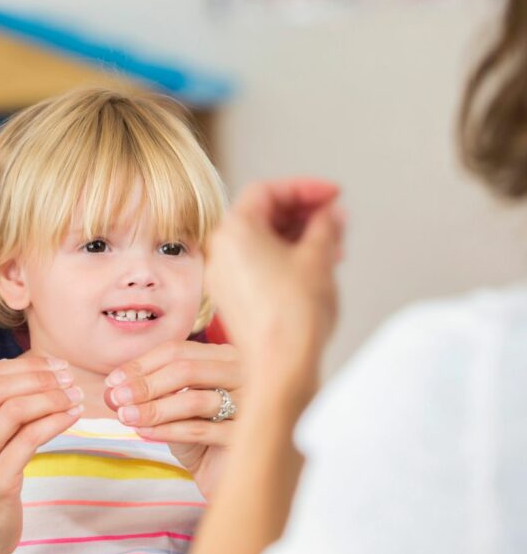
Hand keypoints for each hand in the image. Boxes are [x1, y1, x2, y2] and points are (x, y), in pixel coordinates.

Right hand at [0, 357, 81, 553]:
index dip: (25, 366)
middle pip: (0, 389)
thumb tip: (35, 366)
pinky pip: (32, 438)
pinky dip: (57, 421)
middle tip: (70, 378)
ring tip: (75, 395)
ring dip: (52, 397)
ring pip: (16, 410)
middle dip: (41, 378)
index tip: (55, 365)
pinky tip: (72, 416)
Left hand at [103, 340, 241, 497]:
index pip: (177, 350)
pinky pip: (201, 430)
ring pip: (194, 400)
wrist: (223, 471)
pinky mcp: (247, 437)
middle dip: (145, 384)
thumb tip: (112, 386)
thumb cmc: (197, 431)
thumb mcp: (172, 404)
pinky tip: (144, 432)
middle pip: (186, 369)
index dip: (141, 364)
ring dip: (154, 408)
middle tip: (116, 399)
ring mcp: (251, 403)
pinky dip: (168, 430)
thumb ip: (149, 389)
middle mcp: (244, 373)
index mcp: (224, 357)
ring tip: (126, 417)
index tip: (112, 382)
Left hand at [206, 178, 344, 390]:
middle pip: (262, 214)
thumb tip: (331, 214)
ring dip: (297, 236)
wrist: (281, 365)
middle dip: (302, 212)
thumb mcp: (319, 256)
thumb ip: (327, 225)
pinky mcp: (231, 296)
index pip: (268, 190)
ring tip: (332, 244)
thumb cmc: (294, 314)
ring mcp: (223, 274)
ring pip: (261, 240)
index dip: (304, 187)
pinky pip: (256, 263)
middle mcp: (220, 249)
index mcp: (234, 230)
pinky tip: (313, 266)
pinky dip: (284, 257)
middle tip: (334, 217)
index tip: (332, 194)